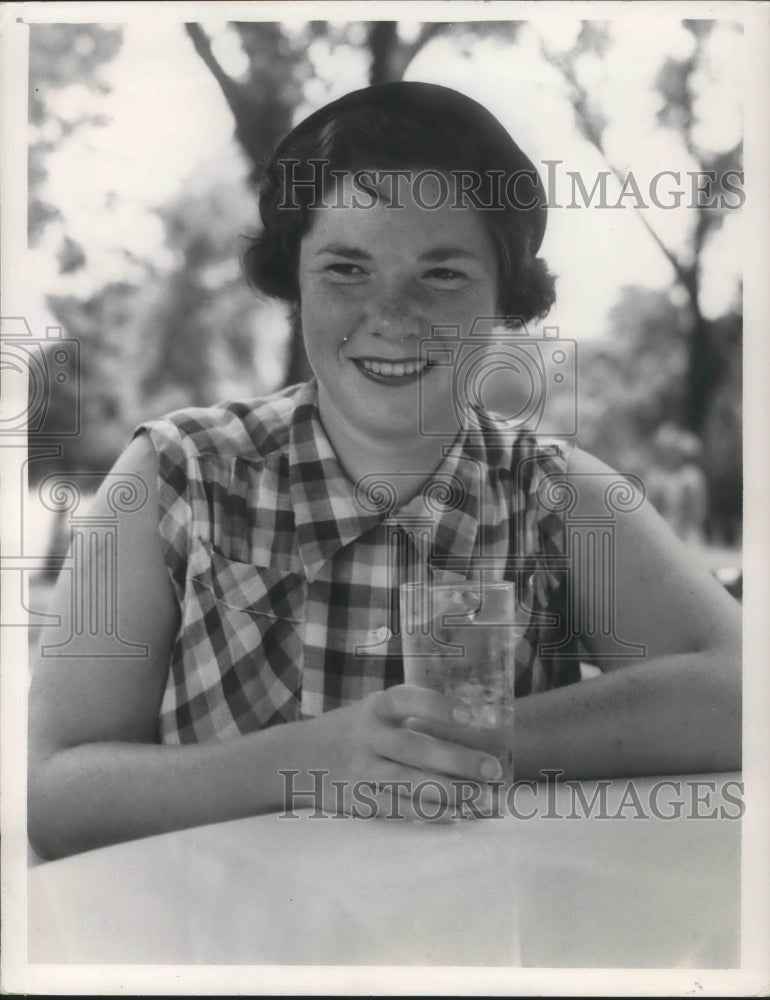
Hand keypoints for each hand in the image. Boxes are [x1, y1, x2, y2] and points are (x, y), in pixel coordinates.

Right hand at [298, 684, 504, 820]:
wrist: (294, 758)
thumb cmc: (352, 732)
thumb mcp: (373, 713)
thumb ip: (412, 718)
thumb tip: (477, 730)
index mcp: (374, 708)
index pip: (406, 700)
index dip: (438, 707)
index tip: (471, 716)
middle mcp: (365, 736)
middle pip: (414, 748)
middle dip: (457, 760)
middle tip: (493, 769)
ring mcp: (358, 770)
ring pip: (407, 783)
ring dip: (449, 793)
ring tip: (482, 800)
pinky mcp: (354, 799)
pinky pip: (394, 809)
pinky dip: (425, 814)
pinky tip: (453, 816)